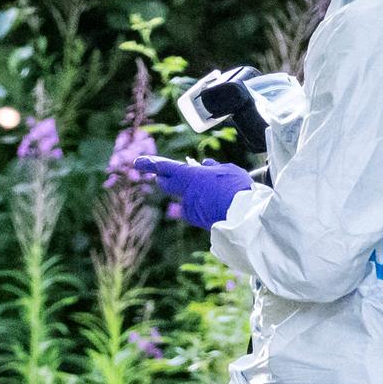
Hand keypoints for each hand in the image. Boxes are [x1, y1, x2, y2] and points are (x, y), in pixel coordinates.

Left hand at [135, 154, 254, 230]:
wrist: (245, 217)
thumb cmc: (237, 189)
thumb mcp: (227, 170)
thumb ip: (213, 167)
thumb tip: (205, 164)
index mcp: (190, 177)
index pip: (165, 168)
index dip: (150, 164)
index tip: (137, 162)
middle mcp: (186, 194)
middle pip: (168, 184)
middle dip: (166, 178)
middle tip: (166, 175)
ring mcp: (190, 209)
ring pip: (186, 197)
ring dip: (194, 193)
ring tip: (214, 190)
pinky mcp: (198, 221)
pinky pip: (196, 208)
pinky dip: (202, 204)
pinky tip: (216, 202)